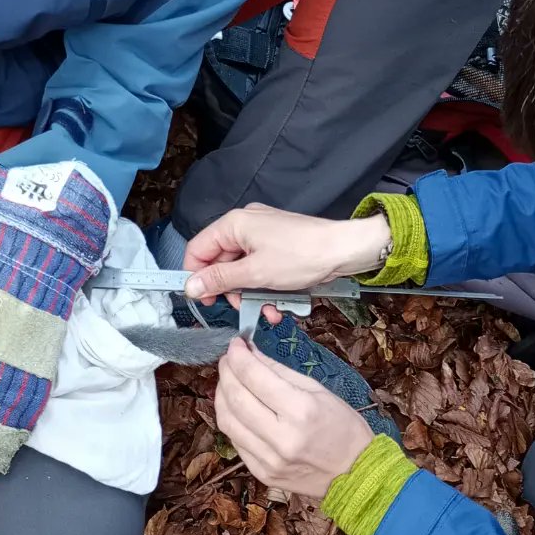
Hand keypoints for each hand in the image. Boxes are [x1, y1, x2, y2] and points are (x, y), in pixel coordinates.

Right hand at [183, 203, 389, 322]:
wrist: (344, 250)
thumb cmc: (302, 255)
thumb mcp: (255, 273)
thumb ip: (220, 279)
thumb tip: (190, 286)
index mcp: (234, 224)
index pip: (198, 249)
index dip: (196, 276)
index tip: (204, 300)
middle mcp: (246, 224)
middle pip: (220, 261)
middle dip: (231, 290)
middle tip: (241, 307)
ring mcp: (263, 234)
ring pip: (242, 269)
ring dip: (251, 294)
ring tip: (267, 310)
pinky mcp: (277, 245)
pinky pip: (260, 268)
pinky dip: (265, 287)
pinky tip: (278, 305)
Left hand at [214, 338, 372, 498]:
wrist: (356, 473)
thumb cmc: (341, 426)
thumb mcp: (316, 389)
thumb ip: (278, 371)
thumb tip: (249, 353)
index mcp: (301, 411)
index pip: (255, 377)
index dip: (239, 356)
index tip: (236, 343)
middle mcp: (282, 438)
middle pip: (235, 399)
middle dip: (226, 372)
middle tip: (229, 358)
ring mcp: (269, 460)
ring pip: (227, 422)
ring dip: (221, 395)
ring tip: (228, 380)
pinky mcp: (262, 474)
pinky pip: (235, 441)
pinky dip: (231, 418)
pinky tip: (237, 406)